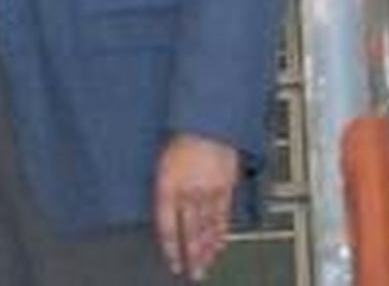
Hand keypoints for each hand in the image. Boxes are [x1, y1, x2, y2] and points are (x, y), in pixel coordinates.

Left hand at [153, 133, 238, 280]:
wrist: (208, 118)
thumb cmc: (181, 134)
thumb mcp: (162, 160)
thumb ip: (164, 187)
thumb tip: (162, 209)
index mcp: (168, 183)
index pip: (167, 224)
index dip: (170, 246)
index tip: (172, 261)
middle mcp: (189, 190)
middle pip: (190, 231)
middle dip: (191, 255)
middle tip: (193, 273)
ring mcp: (209, 190)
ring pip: (208, 227)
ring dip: (207, 249)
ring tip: (205, 266)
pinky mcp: (226, 186)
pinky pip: (223, 215)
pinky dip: (221, 233)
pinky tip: (219, 245)